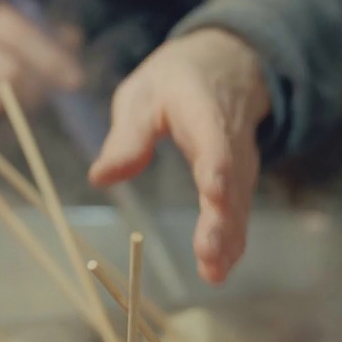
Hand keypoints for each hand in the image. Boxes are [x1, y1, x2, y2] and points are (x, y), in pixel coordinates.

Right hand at [0, 0, 82, 121]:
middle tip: (42, 95)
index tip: (75, 80)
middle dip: (33, 90)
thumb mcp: (4, 12)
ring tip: (10, 94)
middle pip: (6, 75)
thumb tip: (73, 42)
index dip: (50, 60)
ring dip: (9, 104)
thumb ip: (41, 28)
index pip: (18, 35)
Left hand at [88, 28, 270, 284]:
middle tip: (209, 254)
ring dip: (228, 240)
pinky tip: (219, 270)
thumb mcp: (143, 95)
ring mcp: (240, 164)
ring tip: (214, 273)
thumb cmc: (176, 82)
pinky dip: (232, 241)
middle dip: (221, 220)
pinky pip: (239, 212)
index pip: (214, 140)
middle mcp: (230, 141)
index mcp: (204, 111)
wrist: (229, 68)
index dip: (215, 167)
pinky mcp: (240, 182)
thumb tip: (101, 177)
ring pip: (238, 204)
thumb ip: (128, 136)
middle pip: (230, 183)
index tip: (213, 193)